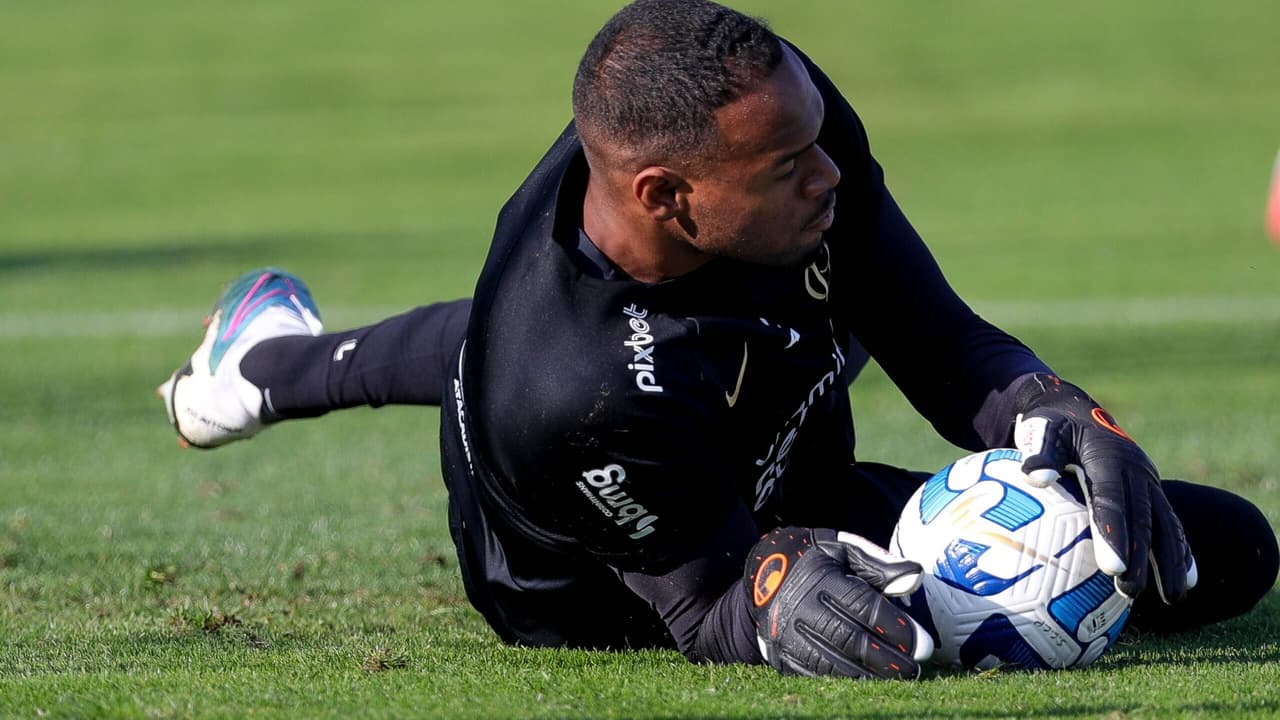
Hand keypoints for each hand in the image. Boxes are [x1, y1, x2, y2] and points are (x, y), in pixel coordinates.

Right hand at [743, 527, 932, 678]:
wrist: (760, 575)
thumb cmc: (812, 560)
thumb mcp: (841, 549)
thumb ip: (878, 564)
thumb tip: (915, 577)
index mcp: (819, 579)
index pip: (863, 607)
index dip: (894, 627)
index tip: (923, 643)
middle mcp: (800, 609)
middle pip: (850, 640)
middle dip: (887, 659)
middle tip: (915, 668)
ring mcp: (787, 635)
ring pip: (833, 663)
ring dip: (870, 675)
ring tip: (899, 678)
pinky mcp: (782, 654)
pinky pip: (815, 674)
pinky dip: (845, 680)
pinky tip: (869, 680)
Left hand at [1012, 373, 1196, 601]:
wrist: (1077, 410)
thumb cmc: (1051, 425)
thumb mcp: (1040, 429)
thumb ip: (1039, 451)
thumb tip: (1036, 477)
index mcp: (1108, 457)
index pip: (1111, 500)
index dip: (1112, 533)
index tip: (1111, 568)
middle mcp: (1136, 470)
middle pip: (1141, 518)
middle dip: (1140, 558)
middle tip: (1130, 591)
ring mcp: (1148, 481)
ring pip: (1165, 524)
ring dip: (1170, 561)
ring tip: (1173, 597)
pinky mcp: (1152, 491)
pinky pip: (1170, 523)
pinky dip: (1180, 551)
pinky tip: (1186, 582)